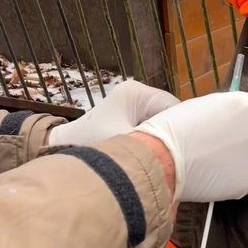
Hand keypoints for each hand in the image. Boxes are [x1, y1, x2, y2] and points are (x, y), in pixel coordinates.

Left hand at [47, 80, 179, 145]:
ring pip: (161, 121)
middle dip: (172, 133)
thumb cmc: (90, 145)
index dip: (181, 128)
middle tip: (178, 155)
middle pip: (168, 113)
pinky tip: (153, 153)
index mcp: (136, 93)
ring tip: (165, 155)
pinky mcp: (127, 115)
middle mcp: (136, 93)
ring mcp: (131, 103)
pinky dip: (153, 139)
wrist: (60, 150)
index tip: (187, 150)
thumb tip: (183, 152)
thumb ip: (155, 143)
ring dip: (163, 138)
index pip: (172, 107)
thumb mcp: (128, 145)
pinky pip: (151, 125)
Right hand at [134, 92, 247, 202]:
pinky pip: (243, 181)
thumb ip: (228, 109)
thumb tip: (234, 117)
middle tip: (216, 147)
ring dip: (235, 162)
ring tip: (210, 163)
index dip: (241, 122)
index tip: (229, 129)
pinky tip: (211, 177)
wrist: (160, 158)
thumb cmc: (175, 127)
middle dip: (240, 142)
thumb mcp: (206, 104)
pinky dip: (230, 181)